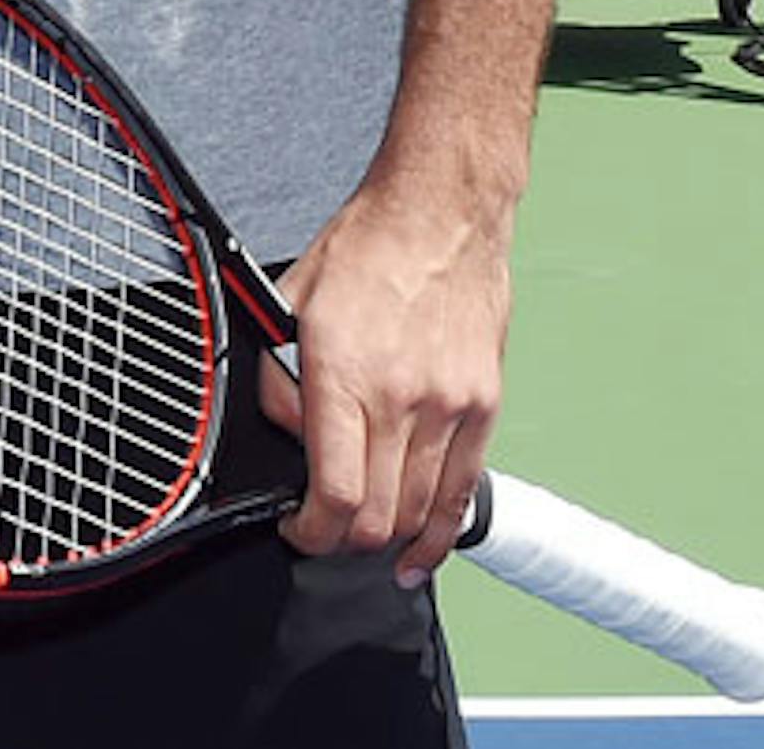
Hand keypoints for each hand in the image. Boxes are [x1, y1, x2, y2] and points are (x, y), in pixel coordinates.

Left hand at [256, 176, 512, 585]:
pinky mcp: (484, 405)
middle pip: (378, 519)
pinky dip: (441, 532)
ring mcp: (450, 406)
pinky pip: (464, 490)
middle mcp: (401, 397)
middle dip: (342, 542)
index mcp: (344, 374)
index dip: (312, 533)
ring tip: (367, 540)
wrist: (440, 214)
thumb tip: (293, 442)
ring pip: (421, 514)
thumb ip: (279, 383)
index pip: (336, 494)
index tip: (298, 530)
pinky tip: (422, 550)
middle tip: (325, 532)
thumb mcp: (288, 305)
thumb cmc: (367, 250)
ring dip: (390, 542)